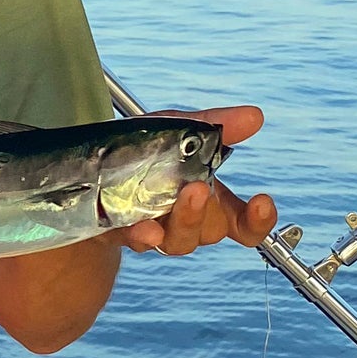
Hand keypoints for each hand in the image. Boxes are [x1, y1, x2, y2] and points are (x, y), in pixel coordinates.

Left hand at [117, 105, 276, 256]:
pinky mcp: (125, 234)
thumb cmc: (148, 148)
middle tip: (199, 189)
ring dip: (182, 221)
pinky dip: (143, 235)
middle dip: (205, 212)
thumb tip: (255, 116)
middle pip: (210, 230)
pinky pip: (138, 240)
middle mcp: (188, 220)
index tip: (262, 202)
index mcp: (210, 199)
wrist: (93, 164)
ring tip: (179, 197)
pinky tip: (144, 228)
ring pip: (179, 241)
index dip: (258, 221)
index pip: (244, 224)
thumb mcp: (180, 128)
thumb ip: (217, 126)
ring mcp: (158, 231)